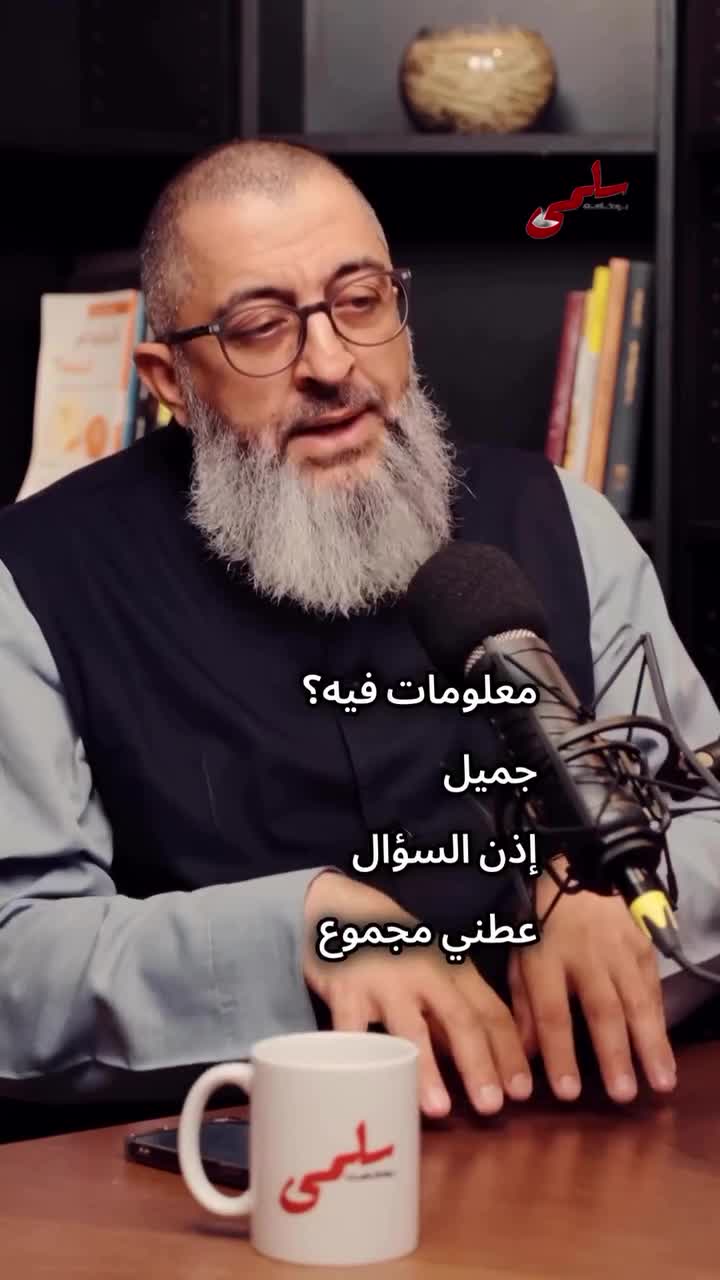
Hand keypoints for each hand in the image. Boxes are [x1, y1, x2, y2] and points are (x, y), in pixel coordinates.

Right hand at [303, 871, 531, 1118]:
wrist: (337, 908)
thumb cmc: (393, 947)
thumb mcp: (432, 969)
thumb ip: (451, 1012)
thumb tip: (484, 1066)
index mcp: (453, 968)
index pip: (491, 1012)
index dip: (509, 1052)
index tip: (522, 1090)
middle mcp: (425, 972)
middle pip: (460, 1018)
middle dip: (479, 1063)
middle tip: (493, 1106)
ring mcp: (385, 982)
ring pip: (410, 1027)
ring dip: (426, 1069)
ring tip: (439, 1108)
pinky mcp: (346, 992)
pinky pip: (353, 1030)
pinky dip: (361, 1059)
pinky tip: (369, 1087)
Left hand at [508, 861, 676, 1102]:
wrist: (578, 868)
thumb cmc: (541, 918)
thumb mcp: (518, 951)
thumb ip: (522, 1003)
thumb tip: (526, 1054)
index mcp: (545, 956)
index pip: (552, 1010)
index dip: (559, 1051)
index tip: (568, 1092)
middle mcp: (584, 955)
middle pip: (602, 1009)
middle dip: (613, 1054)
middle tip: (623, 1095)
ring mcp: (618, 950)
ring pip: (637, 1000)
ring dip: (650, 1044)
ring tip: (661, 1082)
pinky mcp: (642, 947)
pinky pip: (652, 988)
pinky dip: (660, 1021)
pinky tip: (664, 1051)